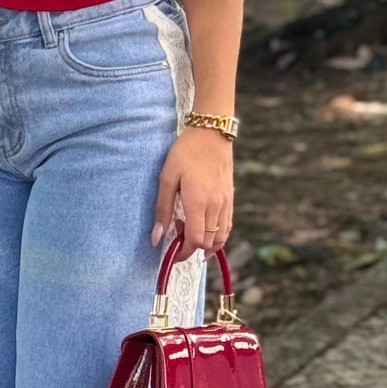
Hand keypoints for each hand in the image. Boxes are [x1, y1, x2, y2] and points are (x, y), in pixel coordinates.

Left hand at [150, 124, 234, 261]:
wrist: (211, 133)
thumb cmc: (185, 153)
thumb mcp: (167, 178)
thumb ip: (162, 209)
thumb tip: (156, 238)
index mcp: (198, 202)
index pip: (195, 240)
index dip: (184, 253)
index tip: (173, 254)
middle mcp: (215, 206)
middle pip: (208, 242)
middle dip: (192, 247)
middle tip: (177, 233)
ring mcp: (226, 203)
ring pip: (221, 237)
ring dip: (206, 244)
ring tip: (190, 233)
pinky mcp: (230, 198)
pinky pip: (227, 226)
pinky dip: (218, 235)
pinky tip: (206, 229)